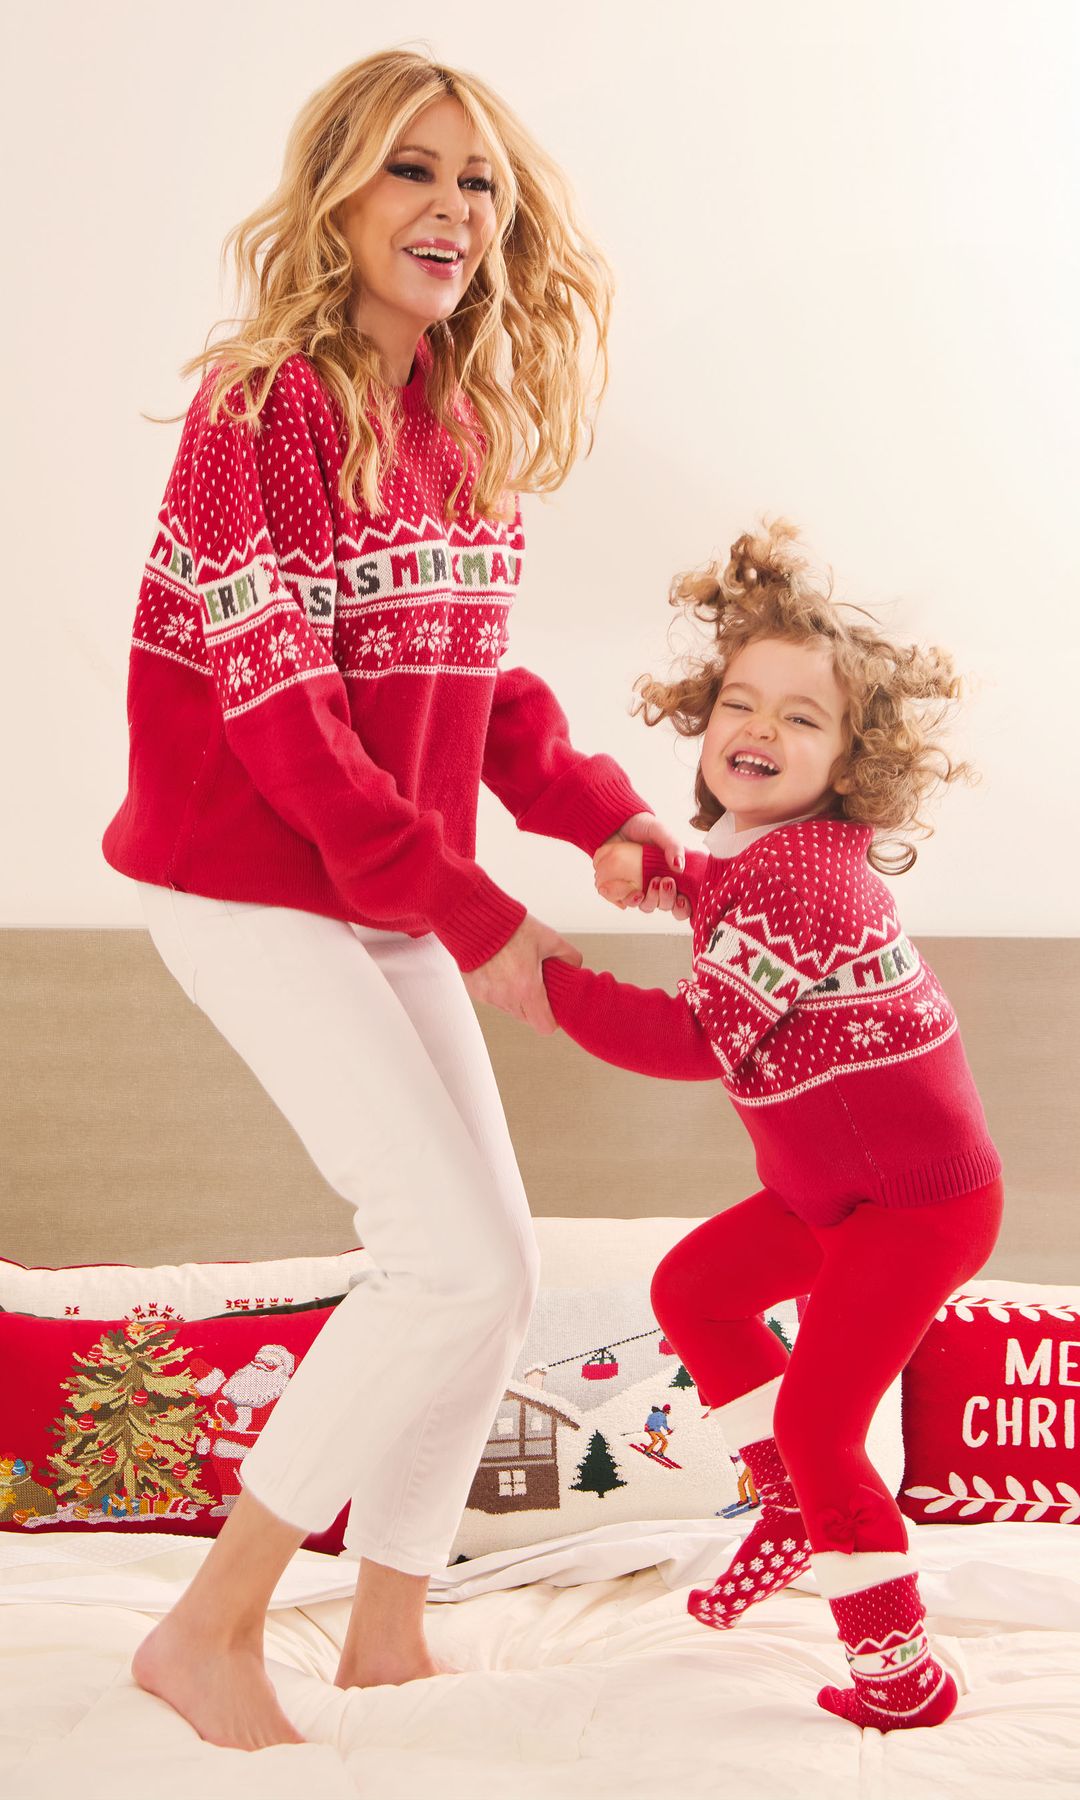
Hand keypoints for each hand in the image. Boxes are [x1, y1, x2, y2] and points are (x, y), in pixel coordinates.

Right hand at [462, 914, 582, 1034]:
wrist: (476, 919)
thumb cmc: (510, 927)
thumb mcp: (549, 938)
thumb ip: (569, 955)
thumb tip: (574, 967)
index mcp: (527, 988)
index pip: (545, 1026)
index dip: (552, 1019)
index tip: (552, 1006)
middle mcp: (507, 997)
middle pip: (528, 1019)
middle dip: (535, 1006)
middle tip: (536, 983)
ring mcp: (489, 996)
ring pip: (510, 1009)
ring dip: (516, 998)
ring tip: (517, 972)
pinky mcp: (476, 991)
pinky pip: (494, 999)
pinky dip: (500, 990)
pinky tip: (501, 969)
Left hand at [598, 812, 691, 920]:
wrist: (616, 823)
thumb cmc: (642, 827)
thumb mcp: (660, 831)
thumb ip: (673, 846)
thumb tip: (680, 867)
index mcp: (672, 875)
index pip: (682, 901)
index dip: (683, 906)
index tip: (682, 898)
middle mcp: (656, 885)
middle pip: (664, 905)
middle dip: (666, 899)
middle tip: (665, 881)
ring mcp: (638, 887)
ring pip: (646, 905)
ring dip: (649, 899)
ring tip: (651, 883)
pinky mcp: (621, 887)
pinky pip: (622, 900)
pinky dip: (625, 897)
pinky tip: (628, 887)